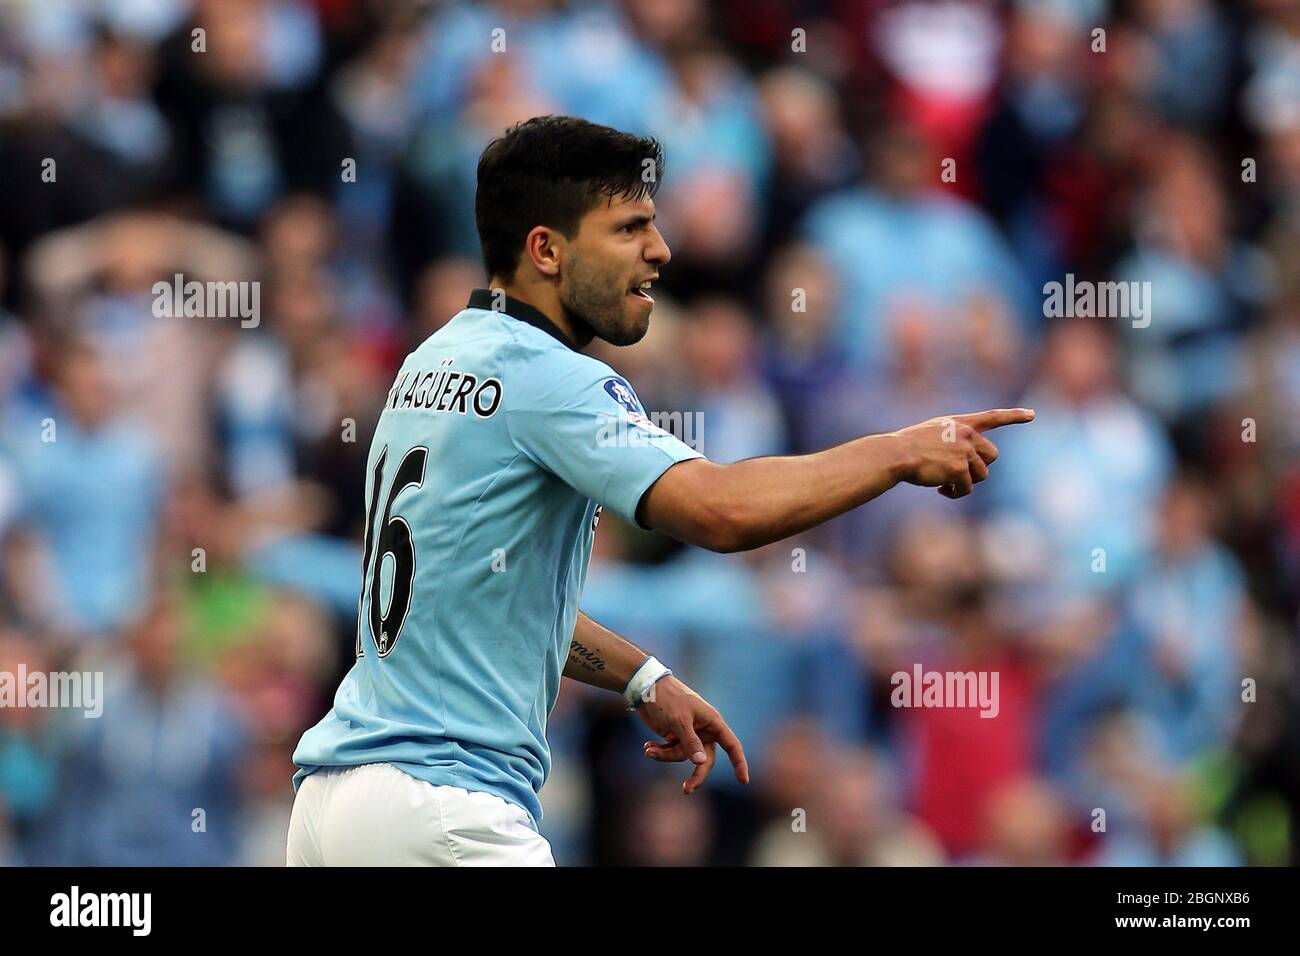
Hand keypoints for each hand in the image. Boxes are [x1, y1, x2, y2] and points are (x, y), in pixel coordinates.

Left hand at [635, 675, 749, 794]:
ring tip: (648, 749)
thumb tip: (701, 763)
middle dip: (695, 774)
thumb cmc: (668, 699)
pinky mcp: (674, 736)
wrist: (645, 688)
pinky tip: (648, 747)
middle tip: (686, 790)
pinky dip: (659, 751)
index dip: (739, 763)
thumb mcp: (679, 720)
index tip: (744, 781)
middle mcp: (703, 730)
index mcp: (712, 722)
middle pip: (705, 760)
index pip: (732, 745)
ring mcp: (688, 734)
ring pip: (683, 756)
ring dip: (665, 755)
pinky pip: (671, 752)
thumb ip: (690, 742)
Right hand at [891, 407, 1033, 498]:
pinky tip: (941, 490)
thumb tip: (967, 463)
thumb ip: (954, 439)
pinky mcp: (960, 469)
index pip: (993, 417)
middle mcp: (967, 435)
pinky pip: (967, 488)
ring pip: (982, 475)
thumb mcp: (933, 432)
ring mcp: (965, 451)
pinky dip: (956, 492)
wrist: (897, 454)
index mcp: (961, 423)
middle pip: (992, 456)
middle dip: (979, 468)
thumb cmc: (909, 446)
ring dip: (966, 483)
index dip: (1014, 416)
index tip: (1032, 415)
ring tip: (946, 484)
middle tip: (959, 475)